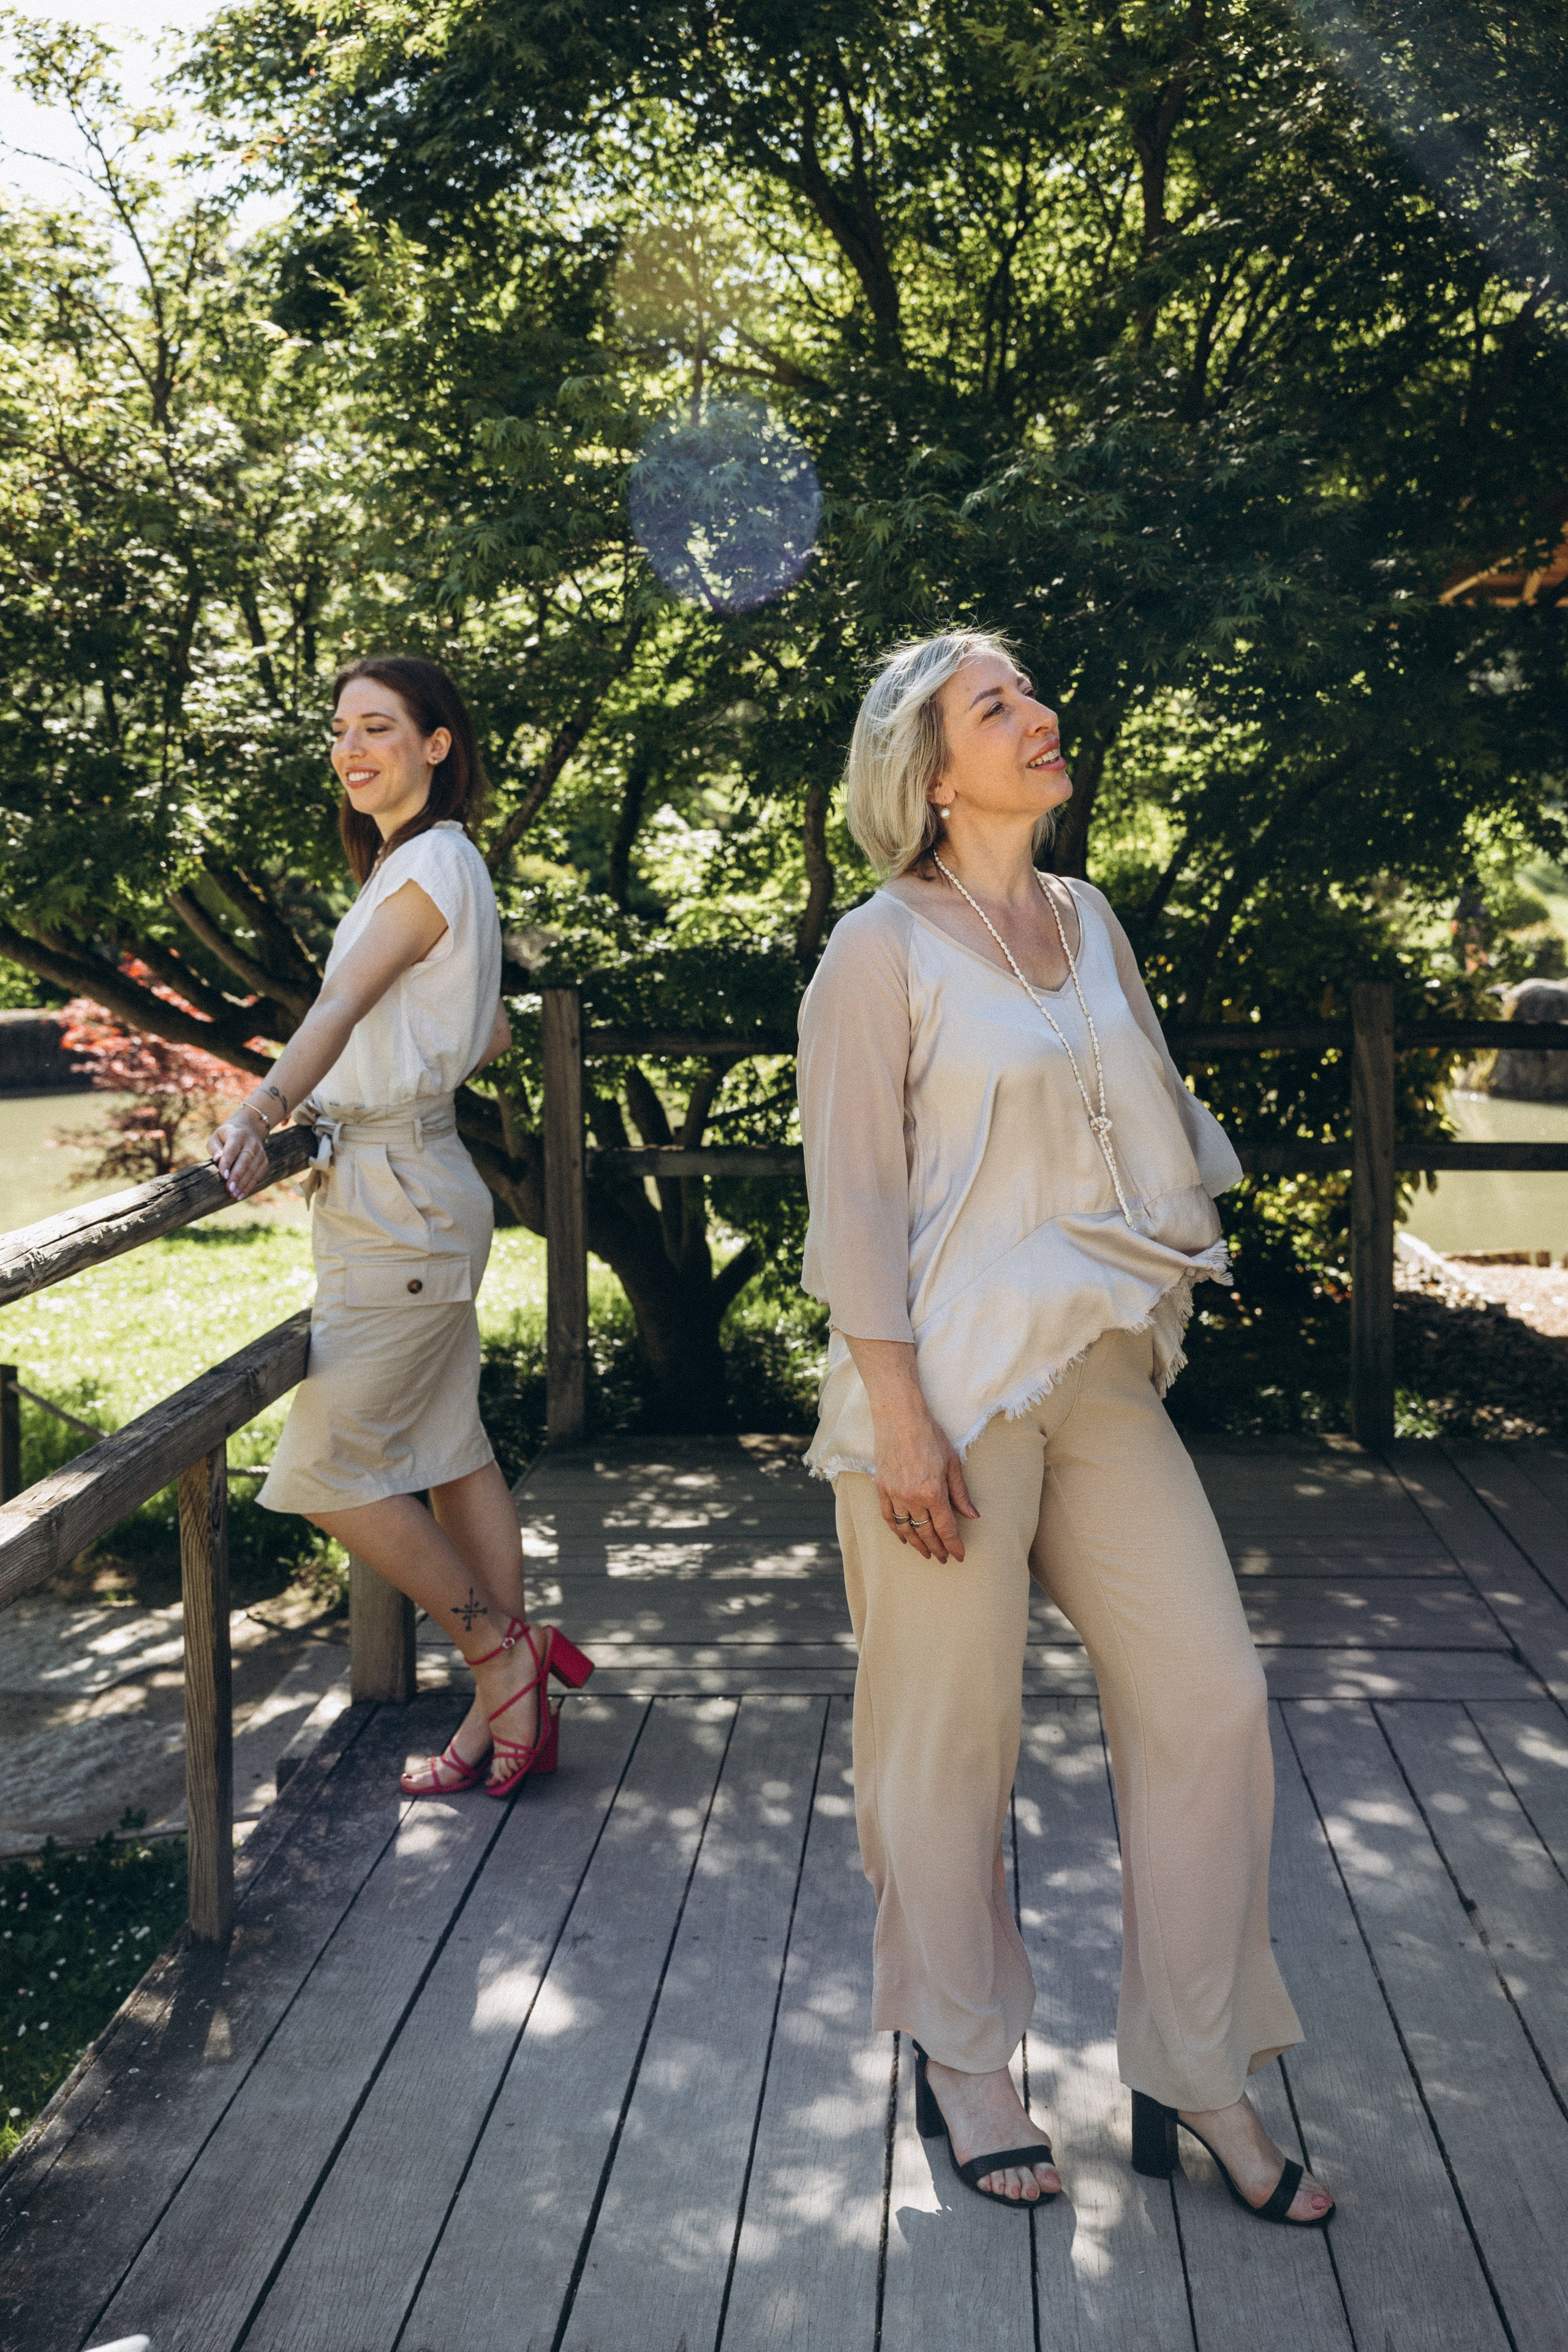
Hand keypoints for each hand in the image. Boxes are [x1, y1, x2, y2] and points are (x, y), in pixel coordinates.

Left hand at [208, 1106, 269, 1200]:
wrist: (247, 1129)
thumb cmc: (225, 1138)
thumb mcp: (216, 1138)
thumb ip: (215, 1148)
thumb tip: (217, 1159)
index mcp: (237, 1134)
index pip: (232, 1149)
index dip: (228, 1162)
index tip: (223, 1176)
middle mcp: (251, 1142)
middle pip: (245, 1160)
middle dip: (237, 1176)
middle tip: (229, 1189)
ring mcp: (260, 1152)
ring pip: (253, 1169)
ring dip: (244, 1184)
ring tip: (234, 1195)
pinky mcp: (264, 1160)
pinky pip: (258, 1175)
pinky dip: (250, 1186)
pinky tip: (241, 1195)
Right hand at [872, 1402, 979, 1562]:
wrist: (900, 1417)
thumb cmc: (930, 1436)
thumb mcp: (953, 1463)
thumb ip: (961, 1493)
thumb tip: (972, 1516)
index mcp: (933, 1492)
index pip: (946, 1528)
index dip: (954, 1545)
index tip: (959, 1556)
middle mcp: (912, 1498)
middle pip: (926, 1533)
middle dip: (937, 1548)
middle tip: (944, 1558)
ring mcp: (894, 1495)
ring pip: (906, 1529)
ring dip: (917, 1544)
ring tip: (926, 1554)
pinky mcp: (881, 1488)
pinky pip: (888, 1517)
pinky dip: (896, 1531)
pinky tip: (904, 1538)